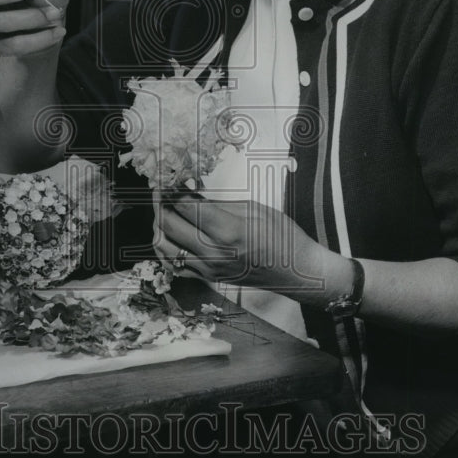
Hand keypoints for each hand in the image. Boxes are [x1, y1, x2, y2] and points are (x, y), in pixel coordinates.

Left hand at [155, 192, 345, 303]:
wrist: (299, 272)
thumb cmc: (283, 237)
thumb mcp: (253, 209)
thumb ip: (217, 204)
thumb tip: (189, 193)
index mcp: (227, 230)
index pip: (184, 206)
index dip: (170, 189)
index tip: (167, 178)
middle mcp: (213, 253)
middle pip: (168, 225)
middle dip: (160, 204)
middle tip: (161, 190)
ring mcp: (208, 269)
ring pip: (164, 247)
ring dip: (159, 225)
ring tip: (165, 209)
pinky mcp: (208, 278)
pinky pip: (173, 265)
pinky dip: (165, 248)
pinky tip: (170, 234)